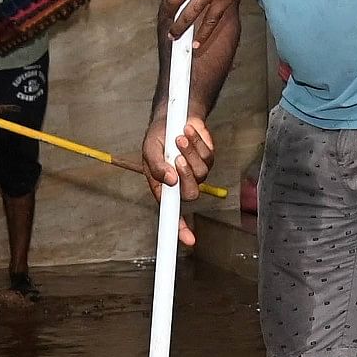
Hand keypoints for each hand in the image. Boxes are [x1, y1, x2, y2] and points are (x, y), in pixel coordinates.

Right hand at [142, 110, 216, 243]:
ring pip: (201, 173)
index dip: (181, 228)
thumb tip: (169, 180)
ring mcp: (196, 172)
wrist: (173, 116)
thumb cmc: (158, 137)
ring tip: (179, 138)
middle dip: (186, 174)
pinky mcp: (208, 159)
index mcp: (164, 188)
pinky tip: (188, 132)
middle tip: (177, 158)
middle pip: (191, 194)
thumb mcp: (149, 150)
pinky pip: (208, 156)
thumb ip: (155, 167)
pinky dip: (197, 142)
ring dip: (189, 152)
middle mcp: (181, 184)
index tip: (188, 239)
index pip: (173, 214)